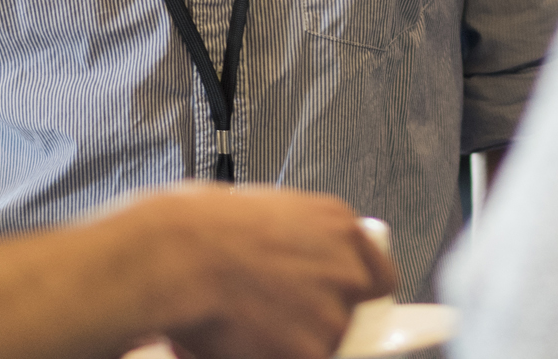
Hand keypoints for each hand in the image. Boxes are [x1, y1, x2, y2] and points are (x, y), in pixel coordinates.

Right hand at [115, 185, 394, 358]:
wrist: (176, 257)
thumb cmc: (201, 229)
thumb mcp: (268, 213)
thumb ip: (303, 243)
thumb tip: (302, 266)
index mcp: (340, 226)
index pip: (381, 277)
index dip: (358, 296)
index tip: (342, 304)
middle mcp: (347, 268)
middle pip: (352, 316)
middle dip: (319, 321)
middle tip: (278, 315)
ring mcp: (334, 314)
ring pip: (324, 345)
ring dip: (292, 343)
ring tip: (247, 323)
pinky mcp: (313, 353)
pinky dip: (273, 356)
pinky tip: (242, 340)